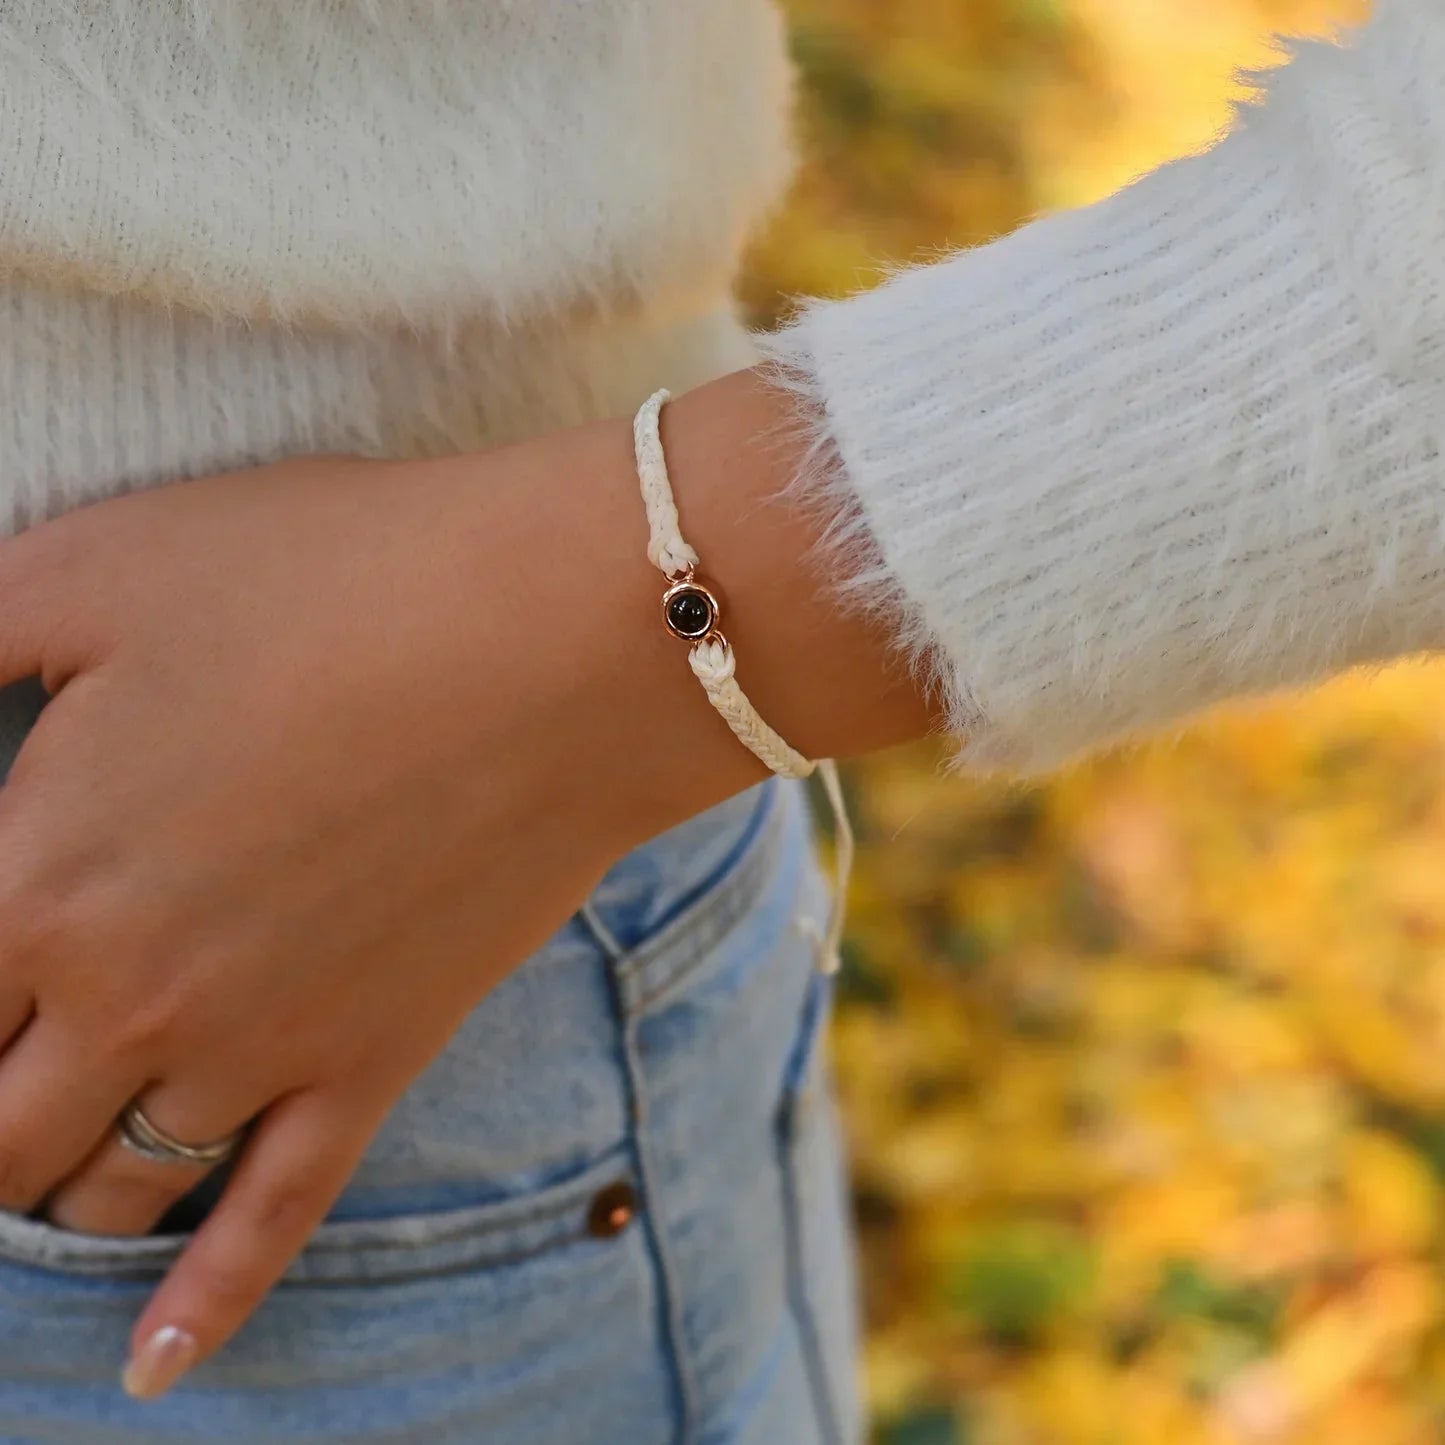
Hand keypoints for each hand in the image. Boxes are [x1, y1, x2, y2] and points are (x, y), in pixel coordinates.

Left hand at [0, 434, 746, 1396]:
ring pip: (101, 1193)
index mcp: (38, 874)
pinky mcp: (374, 1065)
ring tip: (37, 1178)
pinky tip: (153, 1367)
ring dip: (45, 1199)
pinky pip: (269, 1225)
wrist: (558, 641)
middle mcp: (127, 996)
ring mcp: (260, 1050)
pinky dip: (200, 1308)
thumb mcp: (98, 567)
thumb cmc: (332, 578)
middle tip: (3, 1076)